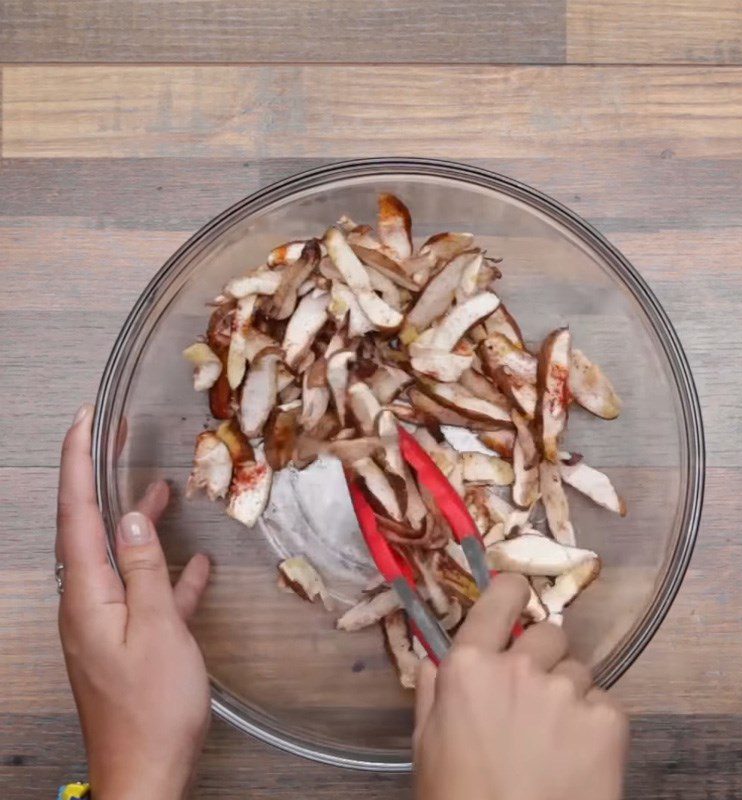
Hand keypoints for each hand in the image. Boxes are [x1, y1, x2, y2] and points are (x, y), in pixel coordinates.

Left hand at [57, 405, 211, 799]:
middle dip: (102, 482)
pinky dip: (166, 575)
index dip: (77, 465)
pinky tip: (196, 567)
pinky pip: (146, 596)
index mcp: (87, 596)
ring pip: (123, 559)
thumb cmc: (152, 708)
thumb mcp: (155, 629)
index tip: (83, 423)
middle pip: (92, 530)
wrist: (147, 776)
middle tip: (117, 441)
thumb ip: (144, 570)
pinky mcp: (131, 643)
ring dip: (140, 524)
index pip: (76, 514)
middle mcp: (88, 604)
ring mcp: (108, 624)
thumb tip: (131, 520)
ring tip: (163, 491)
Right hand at [413, 573, 628, 799]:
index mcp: (470, 666)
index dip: (514, 593)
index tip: (519, 599)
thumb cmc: (457, 799)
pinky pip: (607, 704)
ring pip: (580, 672)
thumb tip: (435, 659)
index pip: (502, 598)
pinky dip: (597, 725)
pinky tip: (580, 760)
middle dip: (545, 658)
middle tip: (537, 700)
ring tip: (558, 740)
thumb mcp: (426, 746)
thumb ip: (433, 692)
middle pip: (550, 634)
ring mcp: (567, 691)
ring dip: (571, 694)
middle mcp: (521, 666)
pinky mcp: (609, 720)